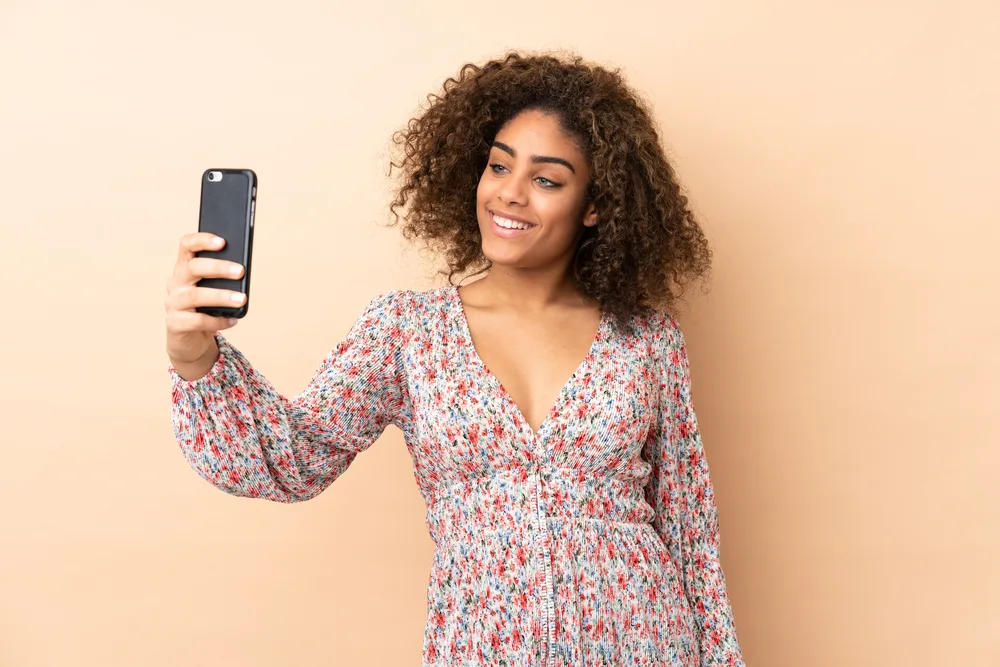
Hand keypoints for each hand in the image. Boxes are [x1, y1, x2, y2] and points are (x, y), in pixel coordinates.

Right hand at [165, 232, 244, 366]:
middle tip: (240, 271)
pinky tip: (233, 320)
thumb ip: (222, 278)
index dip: (202, 240)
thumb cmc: (205, 308)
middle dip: (218, 268)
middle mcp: (176, 283)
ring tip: (242, 299)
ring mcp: (173, 304)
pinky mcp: (175, 324)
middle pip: (192, 268)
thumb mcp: (212, 289)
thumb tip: (241, 271)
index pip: (186, 246)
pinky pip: (197, 321)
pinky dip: (218, 320)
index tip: (222, 242)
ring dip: (221, 296)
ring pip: (195, 296)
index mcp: (184, 268)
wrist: (190, 339)